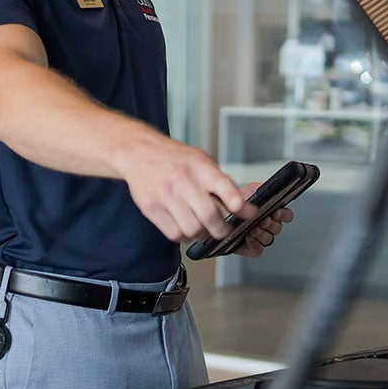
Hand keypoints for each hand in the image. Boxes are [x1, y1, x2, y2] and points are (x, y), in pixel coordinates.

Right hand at [123, 132, 257, 242]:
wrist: (139, 152)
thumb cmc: (174, 158)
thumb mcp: (200, 160)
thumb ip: (219, 182)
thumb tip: (240, 207)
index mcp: (199, 166)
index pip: (226, 188)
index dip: (240, 206)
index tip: (248, 214)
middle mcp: (182, 180)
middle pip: (209, 216)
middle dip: (222, 229)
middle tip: (224, 229)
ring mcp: (165, 195)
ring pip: (192, 229)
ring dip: (202, 234)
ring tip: (202, 229)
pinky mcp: (151, 208)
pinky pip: (174, 234)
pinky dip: (184, 236)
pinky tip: (185, 227)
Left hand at [232, 181, 294, 256]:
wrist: (214, 214)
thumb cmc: (230, 202)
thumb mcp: (247, 191)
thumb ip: (260, 188)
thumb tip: (269, 189)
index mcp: (268, 211)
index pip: (285, 215)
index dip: (284, 215)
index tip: (277, 212)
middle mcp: (265, 224)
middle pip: (278, 228)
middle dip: (271, 224)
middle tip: (263, 220)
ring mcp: (258, 237)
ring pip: (269, 239)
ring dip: (262, 234)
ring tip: (253, 229)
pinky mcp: (250, 247)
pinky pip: (258, 250)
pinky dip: (255, 244)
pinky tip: (249, 238)